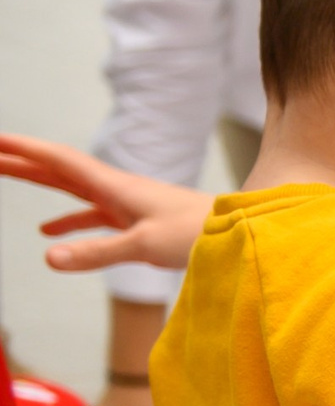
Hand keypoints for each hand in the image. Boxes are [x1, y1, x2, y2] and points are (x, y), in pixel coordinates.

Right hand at [0, 134, 210, 270]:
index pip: (59, 159)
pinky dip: (67, 220)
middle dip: (21, 160)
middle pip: (58, 169)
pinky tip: (49, 235)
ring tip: (5, 175)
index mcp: (115, 185)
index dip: (25, 148)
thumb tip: (48, 257)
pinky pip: (92, 216)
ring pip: (71, 189)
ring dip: (38, 183)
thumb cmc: (199, 233)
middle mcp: (117, 188)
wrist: (240, 232)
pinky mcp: (135, 221)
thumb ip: (96, 253)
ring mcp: (126, 203)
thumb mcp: (144, 244)